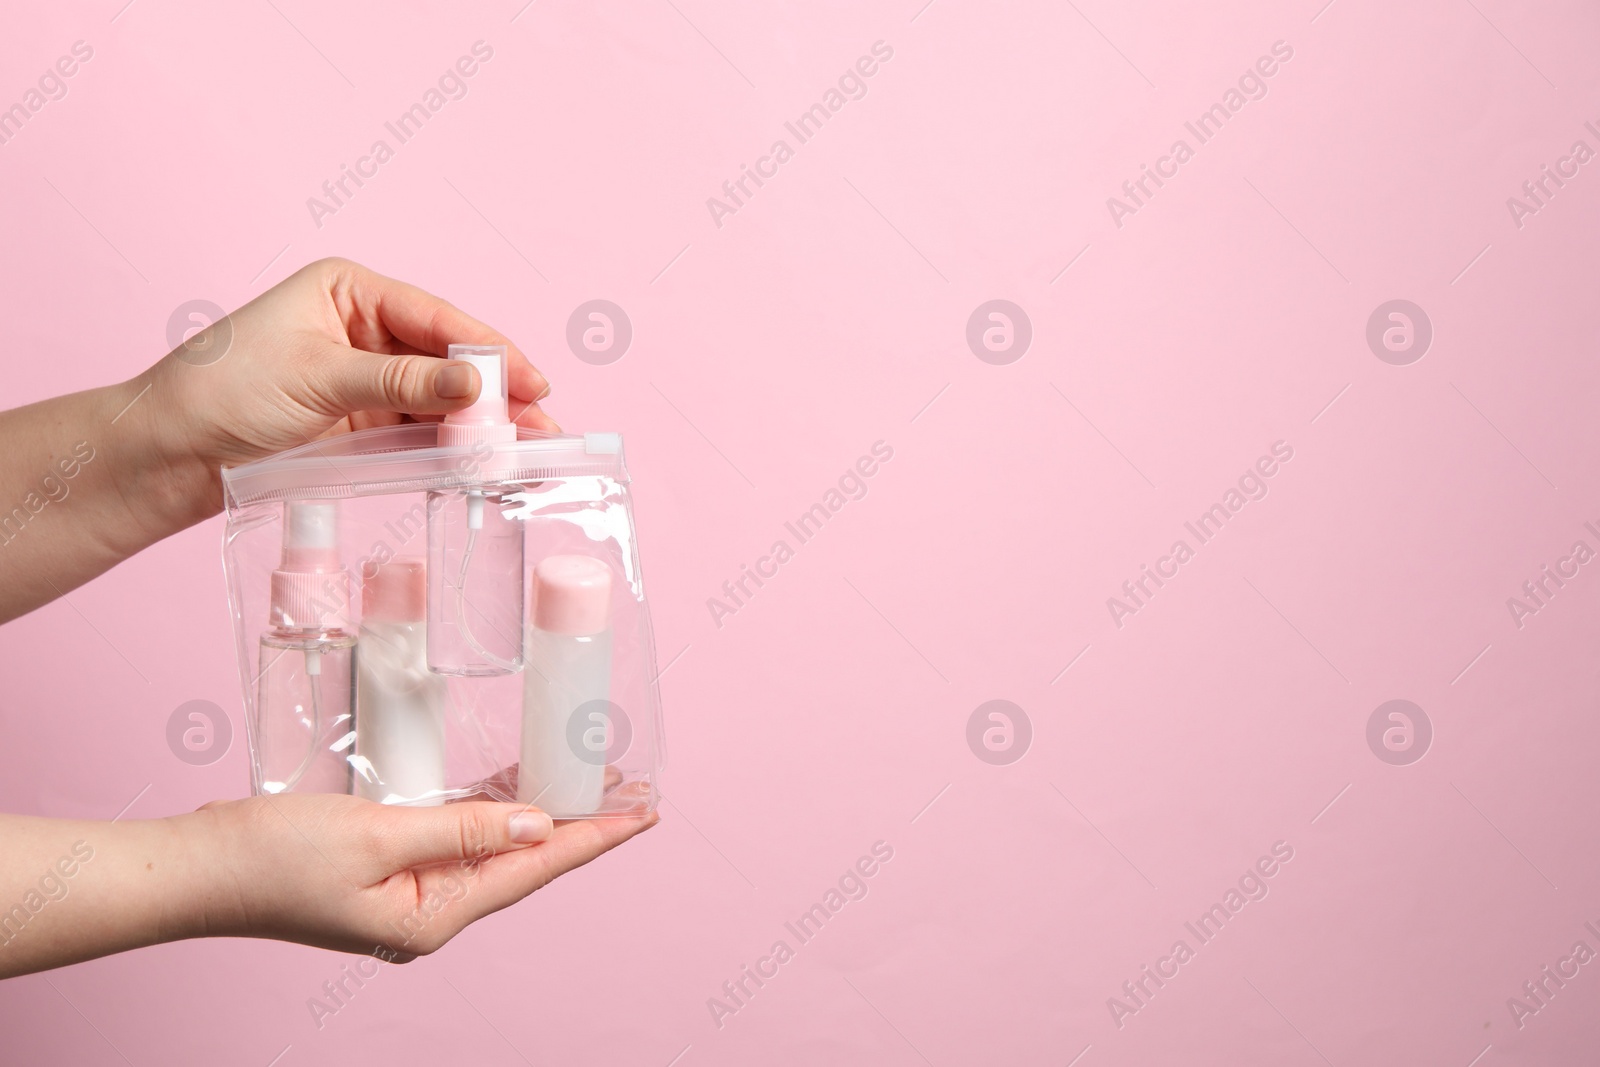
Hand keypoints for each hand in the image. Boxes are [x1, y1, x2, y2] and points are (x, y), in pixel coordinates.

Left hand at [0, 258, 557, 619]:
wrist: (167, 455)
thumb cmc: (224, 393)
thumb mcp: (321, 380)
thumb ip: (403, 384)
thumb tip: (476, 386)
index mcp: (349, 290)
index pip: (436, 318)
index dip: (489, 351)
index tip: (531, 381)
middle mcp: (362, 328)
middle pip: (447, 359)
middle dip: (494, 391)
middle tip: (542, 424)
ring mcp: (364, 378)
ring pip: (439, 399)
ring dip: (480, 424)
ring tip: (525, 449)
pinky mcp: (359, 424)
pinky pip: (419, 431)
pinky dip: (451, 446)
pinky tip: (483, 460)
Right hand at [200, 794, 654, 959]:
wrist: (196, 868)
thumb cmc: (273, 856)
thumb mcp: (376, 834)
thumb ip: (461, 828)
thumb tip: (538, 823)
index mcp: (434, 915)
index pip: (536, 868)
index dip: (594, 836)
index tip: (646, 811)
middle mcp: (431, 910)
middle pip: (526, 859)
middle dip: (581, 822)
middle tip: (636, 787)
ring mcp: (410, 889)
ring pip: (496, 844)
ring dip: (541, 811)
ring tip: (592, 778)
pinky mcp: (388, 864)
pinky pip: (458, 834)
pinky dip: (492, 807)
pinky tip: (517, 783)